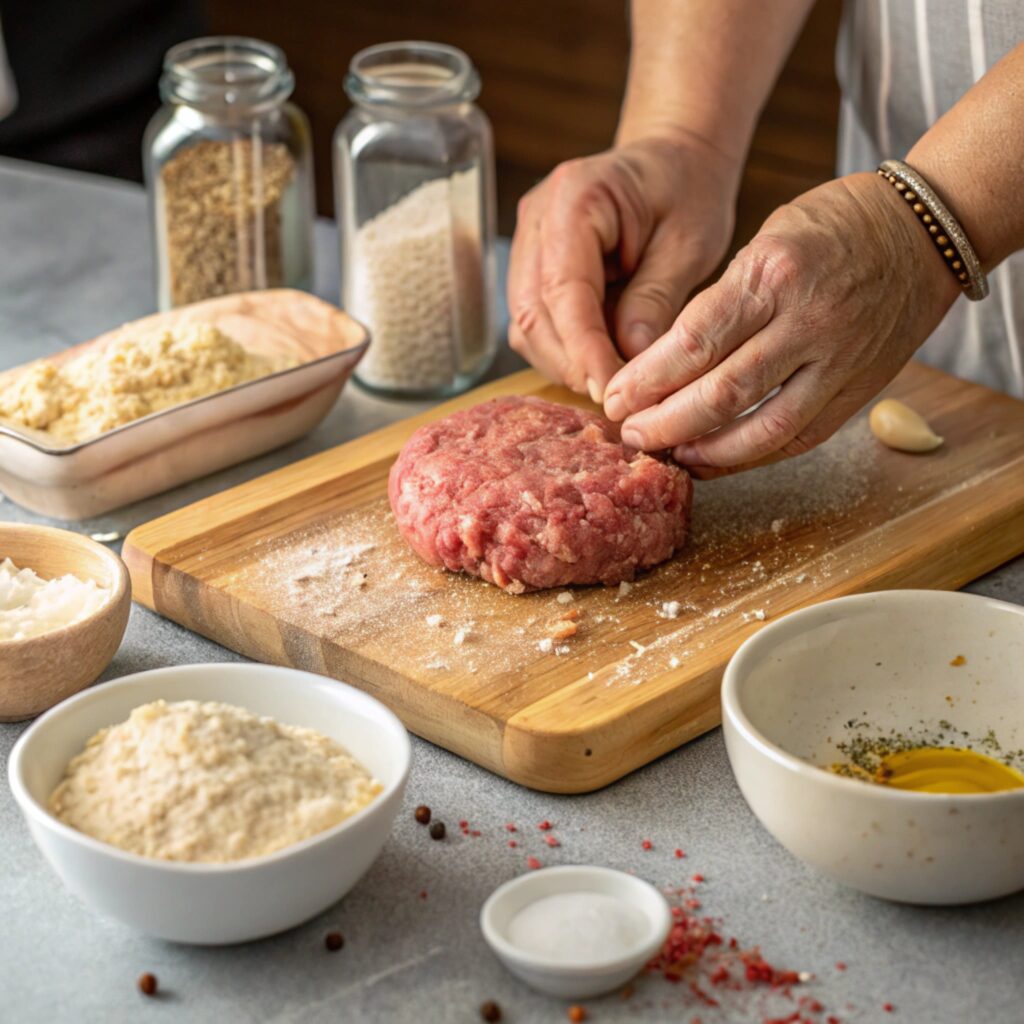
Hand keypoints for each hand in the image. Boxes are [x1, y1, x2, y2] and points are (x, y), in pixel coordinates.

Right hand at [507, 134, 737, 400]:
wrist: (674, 160)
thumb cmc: (687, 190)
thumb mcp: (689, 243)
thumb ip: (656, 299)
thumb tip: (632, 362)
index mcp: (574, 198)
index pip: (564, 290)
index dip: (584, 349)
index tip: (611, 391)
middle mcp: (536, 219)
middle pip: (533, 314)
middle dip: (572, 364)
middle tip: (617, 398)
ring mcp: (527, 243)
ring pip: (527, 325)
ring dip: (565, 363)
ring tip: (612, 382)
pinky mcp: (533, 267)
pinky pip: (536, 323)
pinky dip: (564, 351)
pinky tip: (599, 362)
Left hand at [603, 172, 960, 473]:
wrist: (924, 231)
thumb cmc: (834, 225)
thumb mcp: (766, 238)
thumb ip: (722, 301)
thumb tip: (665, 363)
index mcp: (773, 273)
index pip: (695, 341)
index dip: (648, 380)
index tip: (615, 399)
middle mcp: (807, 321)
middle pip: (723, 393)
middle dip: (666, 423)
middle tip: (630, 434)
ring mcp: (838, 360)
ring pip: (763, 428)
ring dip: (706, 450)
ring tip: (668, 454)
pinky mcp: (859, 389)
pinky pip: (800, 436)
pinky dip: (752, 456)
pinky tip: (715, 459)